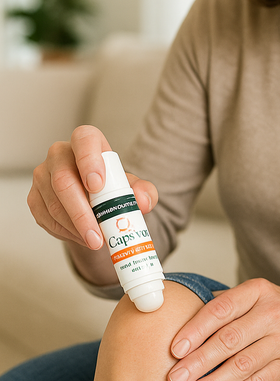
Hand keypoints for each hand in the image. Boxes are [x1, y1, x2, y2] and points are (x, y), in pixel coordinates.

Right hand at [28, 125, 156, 249]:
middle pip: (63, 180)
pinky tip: (81, 237)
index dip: (89, 161)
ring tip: (95, 241)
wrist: (94, 203)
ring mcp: (43, 175)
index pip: (83, 140)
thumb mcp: (133, 188)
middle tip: (97, 235)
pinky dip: (65, 232)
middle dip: (81, 212)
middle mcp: (60, 154)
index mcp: (86, 143)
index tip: (97, 185)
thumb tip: (143, 202)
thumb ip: (143, 192)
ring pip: (54, 204)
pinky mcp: (34, 197)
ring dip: (75, 228)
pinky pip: (46, 217)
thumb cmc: (112, 188)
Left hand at [167, 277, 279, 380]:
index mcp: (257, 291)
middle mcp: (273, 313)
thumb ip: (223, 303)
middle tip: (173, 379)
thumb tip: (177, 313)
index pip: (221, 310)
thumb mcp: (255, 296)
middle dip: (198, 362)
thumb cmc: (278, 310)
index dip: (195, 330)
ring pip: (243, 365)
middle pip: (229, 340)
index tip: (174, 350)